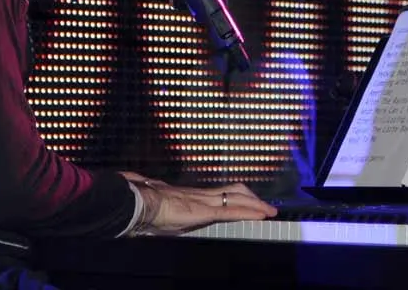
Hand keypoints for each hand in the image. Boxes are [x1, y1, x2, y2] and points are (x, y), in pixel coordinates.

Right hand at [119, 172, 276, 234]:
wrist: (138, 203)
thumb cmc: (143, 206)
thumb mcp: (158, 208)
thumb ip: (164, 206)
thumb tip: (158, 205)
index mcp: (192, 196)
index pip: (221, 194)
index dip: (237, 196)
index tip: (248, 199)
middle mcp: (201, 196)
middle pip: (233, 192)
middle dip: (252, 199)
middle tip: (267, 206)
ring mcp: (204, 202)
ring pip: (237, 198)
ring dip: (256, 205)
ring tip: (269, 210)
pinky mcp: (204, 211)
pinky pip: (232, 211)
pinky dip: (249, 213)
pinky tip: (260, 215)